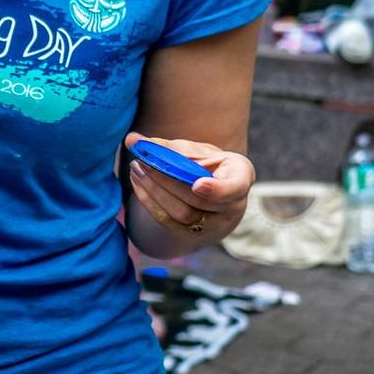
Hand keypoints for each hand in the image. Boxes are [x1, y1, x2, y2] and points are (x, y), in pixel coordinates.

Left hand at [124, 133, 254, 239]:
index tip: (197, 185)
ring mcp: (212, 225)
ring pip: (181, 213)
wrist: (215, 192)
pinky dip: (149, 202)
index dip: (216, 189)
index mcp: (240, 179)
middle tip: (143, 162)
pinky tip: (137, 184)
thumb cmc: (209, 165)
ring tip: (137, 169)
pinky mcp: (192, 234)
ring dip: (154, 191)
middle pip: (197, 200)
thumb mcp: (200, 152)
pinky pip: (168, 221)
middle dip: (167, 180)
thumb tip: (133, 139)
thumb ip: (170, 147)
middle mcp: (232, 207)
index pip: (233, 188)